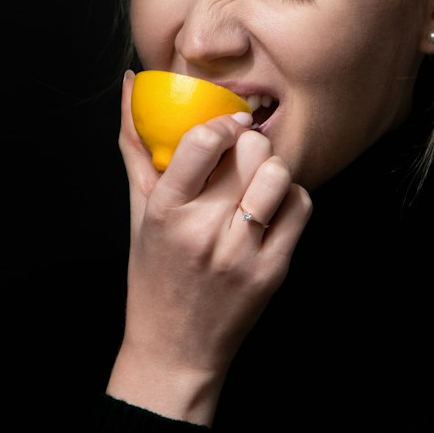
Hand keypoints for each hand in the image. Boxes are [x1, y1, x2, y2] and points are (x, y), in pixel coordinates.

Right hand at [107, 70, 311, 423]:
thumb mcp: (137, 211)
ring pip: (279, 177)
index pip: (201, 143)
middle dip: (252, 145)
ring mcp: (241, 252)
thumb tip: (133, 83)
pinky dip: (292, 198)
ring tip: (259, 180)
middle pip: (250, 153)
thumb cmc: (154, 274)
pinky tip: (273, 206)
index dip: (224, 123)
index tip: (230, 125)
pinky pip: (300, 208)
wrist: (175, 348)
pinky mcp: (272, 270)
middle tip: (245, 154)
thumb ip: (136, 146)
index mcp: (165, 211)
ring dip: (273, 170)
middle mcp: (203, 230)